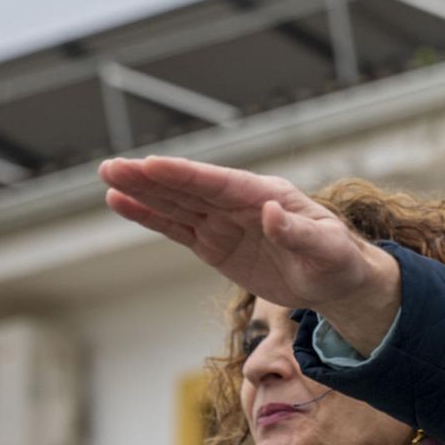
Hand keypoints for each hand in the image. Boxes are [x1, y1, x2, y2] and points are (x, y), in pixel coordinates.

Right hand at [99, 156, 400, 350]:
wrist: (335, 280)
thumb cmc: (336, 259)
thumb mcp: (326, 248)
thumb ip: (298, 232)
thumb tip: (271, 211)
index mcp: (266, 195)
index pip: (218, 182)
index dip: (184, 174)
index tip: (151, 164)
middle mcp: (240, 203)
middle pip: (188, 188)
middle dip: (151, 178)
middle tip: (111, 166)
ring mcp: (224, 222)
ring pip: (176, 204)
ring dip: (142, 192)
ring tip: (109, 178)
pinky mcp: (214, 244)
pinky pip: (176, 228)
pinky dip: (149, 216)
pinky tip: (122, 203)